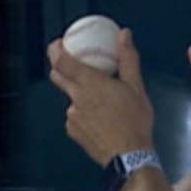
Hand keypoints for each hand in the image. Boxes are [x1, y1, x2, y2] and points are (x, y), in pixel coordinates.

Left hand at [48, 28, 153, 166]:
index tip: (59, 43)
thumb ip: (127, 58)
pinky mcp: (72, 131)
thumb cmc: (134, 120)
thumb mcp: (136, 86)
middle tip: (75, 64)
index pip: (61, 61)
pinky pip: (74, 116)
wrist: (129, 156)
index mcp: (89, 82)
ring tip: (101, 101)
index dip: (55, 49)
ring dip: (79, 94)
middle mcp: (75, 97)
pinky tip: (99, 119)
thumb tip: (123, 34)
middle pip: (58, 77)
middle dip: (61, 67)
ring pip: (70, 98)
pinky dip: (83, 113)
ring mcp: (72, 116)